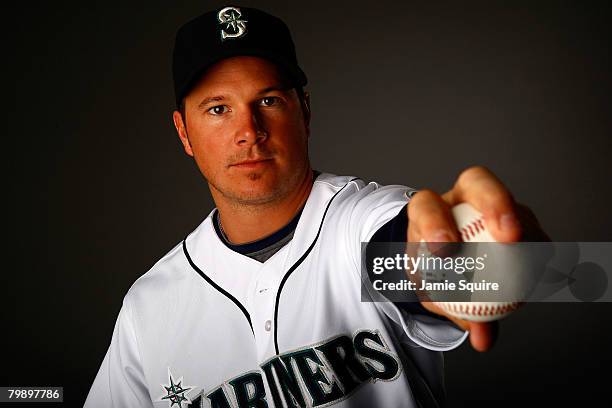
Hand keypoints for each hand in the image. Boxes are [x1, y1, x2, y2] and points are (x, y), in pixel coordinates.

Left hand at [406, 166, 547, 351]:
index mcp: (428, 210)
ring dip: (530, 234)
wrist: (442, 261)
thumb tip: (482, 338)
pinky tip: (548, 275)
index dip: (435, 222)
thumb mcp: (433, 292)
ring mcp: (492, 204)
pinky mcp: (518, 217)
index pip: (426, 205)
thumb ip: (454, 310)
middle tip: (509, 237)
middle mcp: (461, 199)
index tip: (444, 251)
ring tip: (540, 265)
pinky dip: (542, 252)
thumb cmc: (432, 271)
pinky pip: (535, 230)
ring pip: (515, 207)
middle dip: (495, 203)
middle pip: (477, 182)